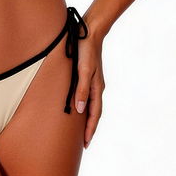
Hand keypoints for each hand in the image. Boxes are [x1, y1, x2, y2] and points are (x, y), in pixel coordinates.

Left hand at [74, 31, 104, 148]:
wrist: (90, 32)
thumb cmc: (86, 50)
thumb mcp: (82, 70)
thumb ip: (81, 89)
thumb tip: (81, 110)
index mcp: (96, 88)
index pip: (94, 115)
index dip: (90, 130)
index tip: (85, 144)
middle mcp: (96, 87)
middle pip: (94, 112)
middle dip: (90, 128)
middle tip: (83, 143)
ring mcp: (93, 81)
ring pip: (91, 105)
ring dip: (87, 118)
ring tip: (80, 130)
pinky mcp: (88, 75)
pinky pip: (87, 95)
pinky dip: (85, 106)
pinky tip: (78, 107)